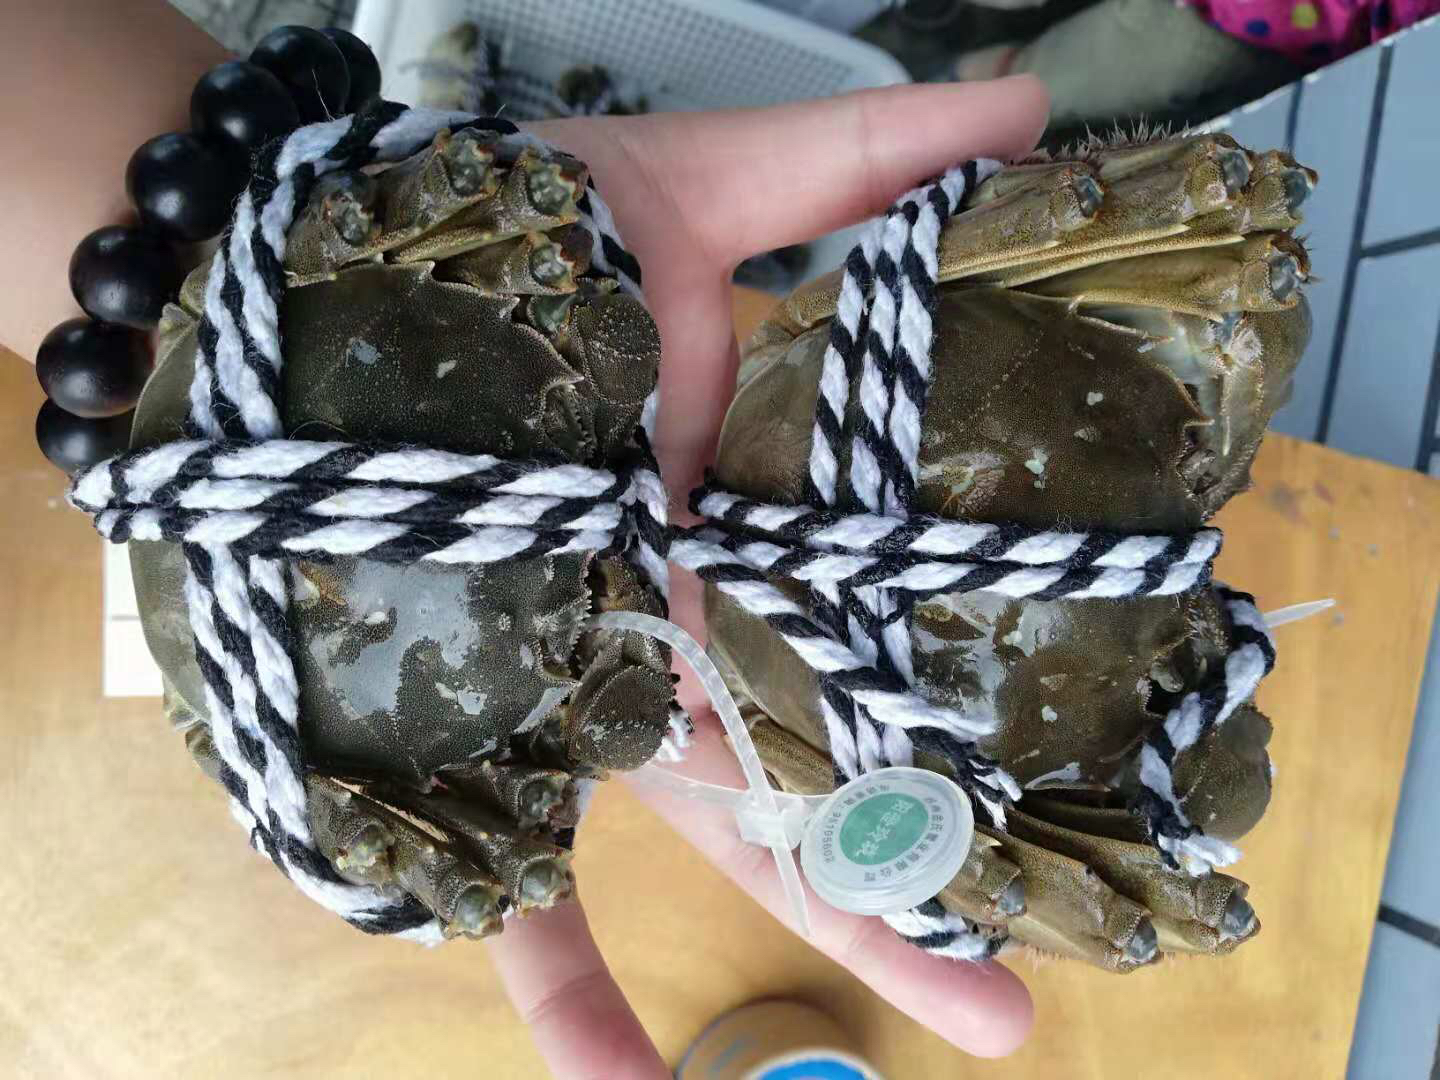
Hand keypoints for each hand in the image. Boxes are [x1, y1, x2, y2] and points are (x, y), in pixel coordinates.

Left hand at [491, 78, 1049, 1077]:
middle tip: (1044, 970)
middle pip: (828, 761)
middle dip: (934, 861)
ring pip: (725, 831)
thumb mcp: (693, 190)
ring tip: (964, 1019)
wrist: (318, 287)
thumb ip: (857, 160)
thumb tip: (1032, 108)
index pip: (887, 622)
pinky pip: (517, 886)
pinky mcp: (484, 735)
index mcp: (747, 520)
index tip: (1085, 748)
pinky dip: (567, 996)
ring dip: (833, 924)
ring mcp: (593, 694)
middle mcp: (690, 625)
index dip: (982, 689)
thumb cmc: (507, 243)